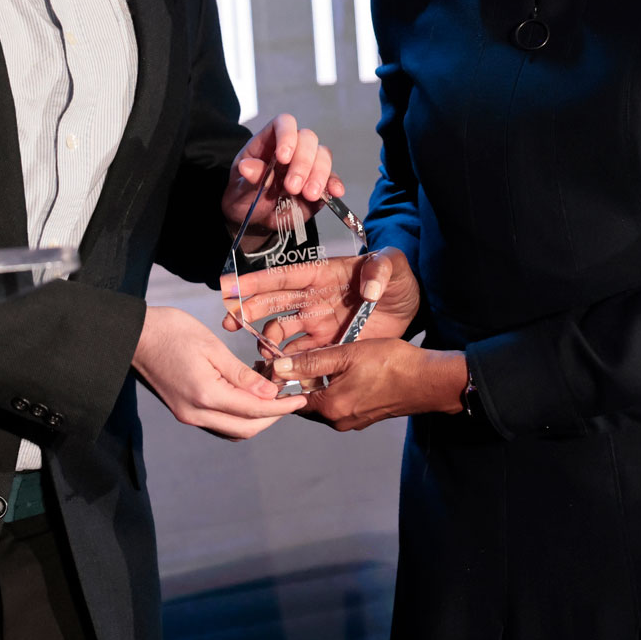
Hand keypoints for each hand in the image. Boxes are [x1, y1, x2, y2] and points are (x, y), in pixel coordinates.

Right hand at [132, 305, 308, 439]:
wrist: (133, 336)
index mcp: (205, 395)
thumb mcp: (211, 346)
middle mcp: (196, 414)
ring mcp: (188, 416)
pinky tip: (246, 394)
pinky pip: (219, 424)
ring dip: (256, 418)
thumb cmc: (171, 331)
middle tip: (289, 396)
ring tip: (270, 393)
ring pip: (233, 430)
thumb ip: (241, 374)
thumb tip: (269, 394)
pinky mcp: (184, 411)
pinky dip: (238, 415)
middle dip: (272, 416)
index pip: (254, 410)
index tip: (301, 398)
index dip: (282, 406)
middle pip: (246, 429)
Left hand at [221, 113, 344, 238]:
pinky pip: (332, 178)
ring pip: (323, 156)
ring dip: (318, 175)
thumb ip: (248, 178)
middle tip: (292, 187)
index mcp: (269, 141)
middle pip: (307, 139)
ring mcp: (308, 165)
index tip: (283, 157)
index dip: (287, 135)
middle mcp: (292, 148)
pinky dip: (334, 184)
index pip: (284, 123)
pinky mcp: (319, 184)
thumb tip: (247, 166)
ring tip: (309, 195)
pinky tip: (334, 192)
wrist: (254, 219)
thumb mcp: (240, 188)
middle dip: (303, 163)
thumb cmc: (244, 196)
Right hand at [222, 248, 420, 353]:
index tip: (231, 288)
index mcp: (320, 275)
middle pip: (273, 304)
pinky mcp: (328, 345)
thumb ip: (379, 271)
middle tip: (229, 322)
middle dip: (249, 312)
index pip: (282, 277)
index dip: (255, 281)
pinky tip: (280, 375)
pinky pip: (302, 356)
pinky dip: (290, 365)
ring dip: (268, 343)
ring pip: (282, 333)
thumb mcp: (392, 265)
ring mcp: (317, 323)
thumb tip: (369, 289)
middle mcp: (312, 299)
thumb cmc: (398, 278)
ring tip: (262, 356)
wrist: (411, 305)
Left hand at [273, 342, 467, 432]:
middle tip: (287, 359)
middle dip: (295, 382)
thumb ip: (310, 361)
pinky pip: (339, 402)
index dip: (278, 380)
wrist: (429, 381)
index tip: (269, 362)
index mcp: (329, 407)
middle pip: (304, 401)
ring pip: (322, 400)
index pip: (289, 398)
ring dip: (315, 383)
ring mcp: (353, 420)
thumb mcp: (346, 355)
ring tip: (313, 359)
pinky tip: (338, 369)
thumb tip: (277, 367)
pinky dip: (332, 387)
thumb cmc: (391, 364)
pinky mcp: (365, 416)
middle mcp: (338, 420)